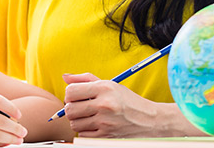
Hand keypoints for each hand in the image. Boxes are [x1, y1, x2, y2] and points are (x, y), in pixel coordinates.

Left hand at [62, 73, 180, 137]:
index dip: (70, 94)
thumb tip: (64, 77)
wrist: (148, 120)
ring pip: (74, 124)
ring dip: (77, 120)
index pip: (71, 91)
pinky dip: (85, 131)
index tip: (76, 96)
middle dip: (71, 108)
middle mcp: (104, 105)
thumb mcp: (109, 84)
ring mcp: (105, 122)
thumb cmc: (126, 100)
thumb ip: (85, 79)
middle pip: (69, 109)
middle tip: (80, 107)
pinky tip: (94, 125)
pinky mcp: (106, 136)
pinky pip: (83, 135)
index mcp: (104, 88)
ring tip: (88, 116)